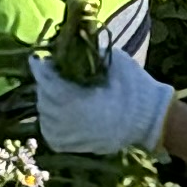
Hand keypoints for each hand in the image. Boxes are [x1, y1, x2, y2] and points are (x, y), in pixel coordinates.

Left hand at [32, 50, 176, 156]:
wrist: (148, 119)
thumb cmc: (133, 88)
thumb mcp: (114, 61)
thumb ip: (90, 52)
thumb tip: (73, 41)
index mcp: (73, 98)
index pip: (45, 80)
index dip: (40, 68)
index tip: (38, 59)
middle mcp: (65, 119)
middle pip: (43, 96)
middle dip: (46, 83)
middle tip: (53, 73)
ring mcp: (66, 135)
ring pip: (45, 114)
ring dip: (48, 101)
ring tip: (57, 91)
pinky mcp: (69, 146)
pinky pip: (49, 131)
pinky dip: (51, 120)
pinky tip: (59, 110)